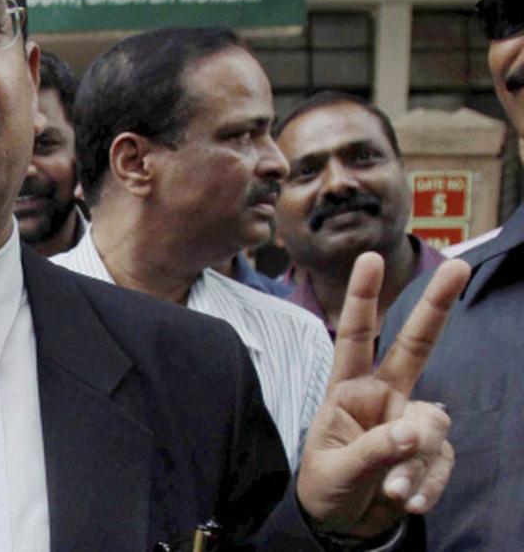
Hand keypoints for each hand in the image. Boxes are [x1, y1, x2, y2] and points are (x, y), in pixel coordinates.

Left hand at [296, 252, 468, 538]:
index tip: (370, 258)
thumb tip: (413, 432)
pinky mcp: (430, 453)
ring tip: (391, 491)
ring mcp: (411, 423)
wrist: (342, 525)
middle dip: (436, 306)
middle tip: (458, 265)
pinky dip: (428, 484)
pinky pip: (442, 460)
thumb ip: (373, 450)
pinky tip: (409, 503)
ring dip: (415, 462)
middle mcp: (384, 397)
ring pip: (432, 424)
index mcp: (349, 391)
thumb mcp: (336, 470)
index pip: (355, 338)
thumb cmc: (326, 486)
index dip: (362, 298)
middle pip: (416, 346)